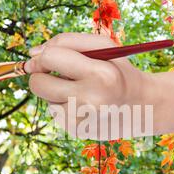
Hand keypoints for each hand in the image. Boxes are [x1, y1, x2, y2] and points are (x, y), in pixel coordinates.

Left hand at [24, 33, 152, 139]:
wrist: (142, 106)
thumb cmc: (118, 71)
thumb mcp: (102, 47)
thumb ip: (67, 41)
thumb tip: (31, 55)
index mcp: (100, 74)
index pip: (50, 58)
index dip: (42, 55)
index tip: (43, 57)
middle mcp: (90, 100)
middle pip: (38, 84)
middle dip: (40, 75)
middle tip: (56, 73)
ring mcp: (83, 120)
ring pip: (45, 100)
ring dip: (56, 92)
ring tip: (80, 91)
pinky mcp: (77, 131)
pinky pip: (55, 113)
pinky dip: (64, 105)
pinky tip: (83, 105)